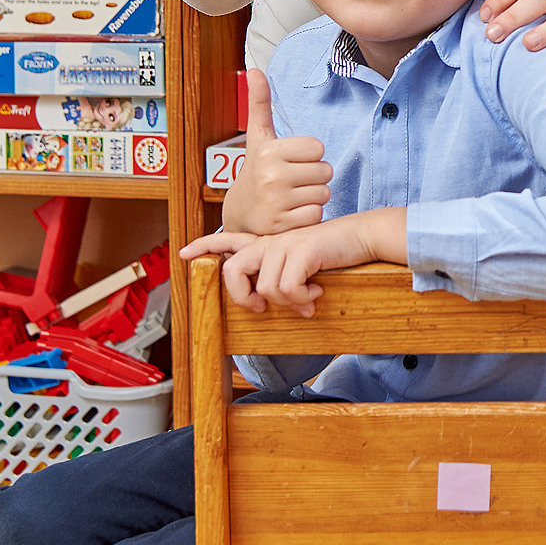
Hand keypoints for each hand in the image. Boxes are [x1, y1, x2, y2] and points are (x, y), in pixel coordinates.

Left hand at [184, 209, 404, 313]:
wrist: (361, 236)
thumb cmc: (332, 254)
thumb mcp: (301, 266)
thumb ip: (281, 279)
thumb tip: (271, 306)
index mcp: (268, 243)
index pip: (228, 240)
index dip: (204, 246)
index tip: (184, 253)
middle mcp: (270, 241)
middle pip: (234, 269)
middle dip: (242, 297)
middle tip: (260, 308)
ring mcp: (285, 244)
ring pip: (266, 288)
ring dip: (289, 302)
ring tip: (308, 299)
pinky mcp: (300, 249)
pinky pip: (287, 288)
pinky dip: (302, 299)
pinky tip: (316, 293)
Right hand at [221, 71, 332, 236]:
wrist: (239, 214)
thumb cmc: (256, 171)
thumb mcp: (258, 137)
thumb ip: (259, 103)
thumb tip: (253, 69)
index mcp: (269, 151)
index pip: (318, 148)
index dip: (309, 155)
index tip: (292, 161)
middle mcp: (271, 175)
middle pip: (325, 171)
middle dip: (314, 177)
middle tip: (293, 181)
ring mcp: (276, 202)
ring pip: (324, 193)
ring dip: (313, 197)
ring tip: (292, 197)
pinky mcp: (282, 226)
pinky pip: (317, 214)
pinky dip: (309, 216)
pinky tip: (291, 213)